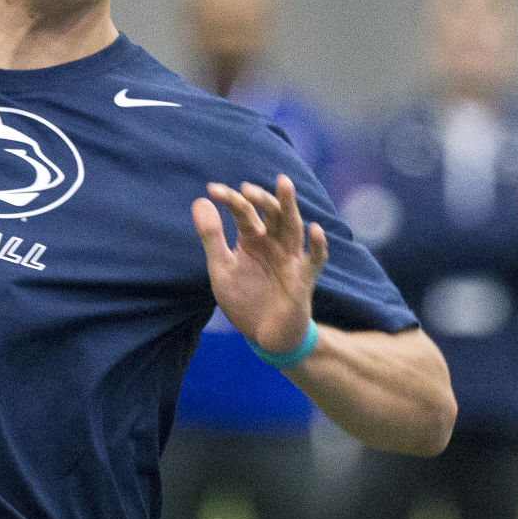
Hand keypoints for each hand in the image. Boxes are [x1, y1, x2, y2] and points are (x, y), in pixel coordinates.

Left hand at [192, 173, 328, 353]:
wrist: (263, 335)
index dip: (230, 200)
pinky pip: (315, 260)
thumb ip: (211, 237)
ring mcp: (291, 259)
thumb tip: (200, 201)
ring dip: (289, 206)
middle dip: (260, 199)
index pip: (244, 212)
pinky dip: (318, 245)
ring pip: (293, 227)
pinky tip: (315, 229)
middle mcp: (274, 243)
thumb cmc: (244, 299)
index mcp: (253, 239)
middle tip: (245, 189)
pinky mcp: (303, 279)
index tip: (212, 190)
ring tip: (284, 183)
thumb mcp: (221, 268)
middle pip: (272, 213)